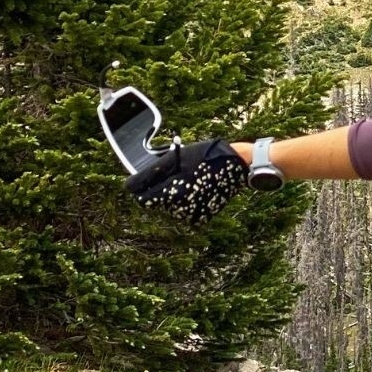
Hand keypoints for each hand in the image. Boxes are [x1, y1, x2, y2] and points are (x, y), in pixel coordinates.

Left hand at [126, 140, 246, 222]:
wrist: (238, 164)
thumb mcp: (178, 155)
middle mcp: (175, 204)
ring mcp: (188, 213)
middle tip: (170, 176)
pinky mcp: (199, 217)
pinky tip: (195, 191)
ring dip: (170, 197)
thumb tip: (132, 184)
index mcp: (167, 188)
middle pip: (150, 200)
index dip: (137, 183)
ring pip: (165, 207)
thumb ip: (155, 170)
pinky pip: (182, 212)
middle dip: (155, 190)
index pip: (136, 190)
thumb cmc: (207, 154)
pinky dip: (184, 204)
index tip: (141, 177)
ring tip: (186, 181)